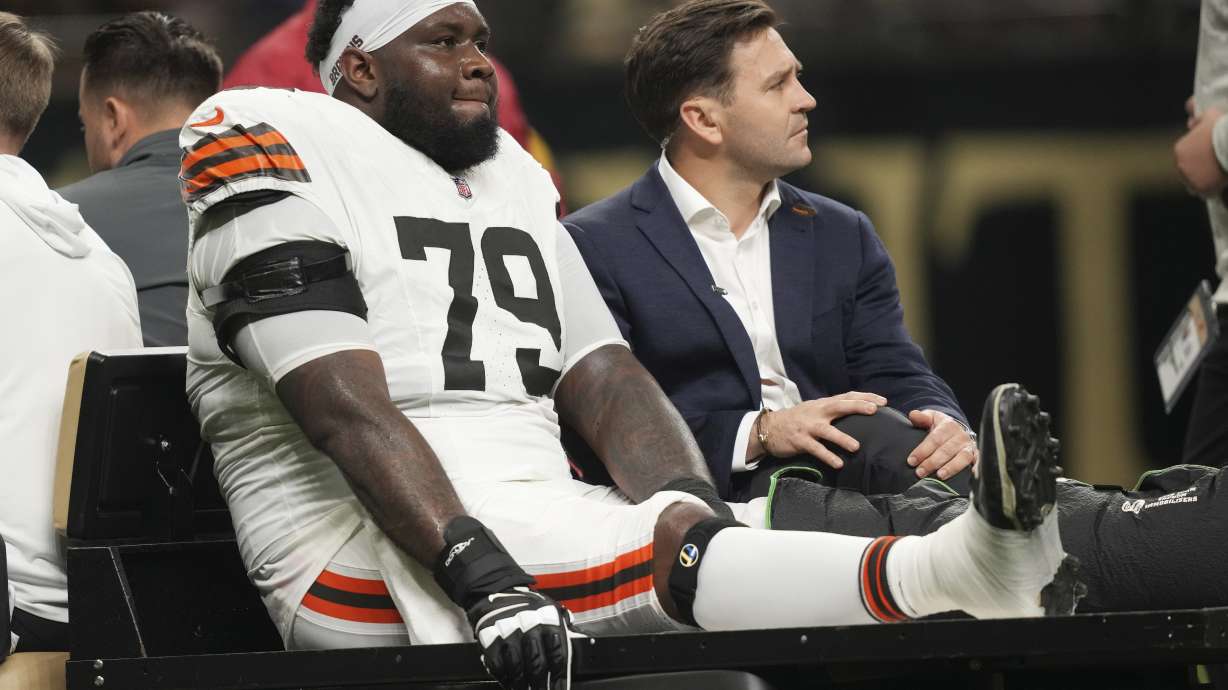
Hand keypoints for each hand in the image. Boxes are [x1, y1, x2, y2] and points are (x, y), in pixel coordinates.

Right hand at [468, 587, 578, 689]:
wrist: (497, 590)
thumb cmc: (528, 607)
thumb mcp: (550, 613)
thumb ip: (562, 634)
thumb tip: (576, 657)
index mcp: (549, 618)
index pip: (559, 656)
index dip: (560, 680)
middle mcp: (530, 624)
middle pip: (538, 666)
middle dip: (541, 686)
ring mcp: (508, 631)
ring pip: (517, 669)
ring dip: (522, 685)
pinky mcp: (490, 638)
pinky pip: (499, 667)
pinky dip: (505, 678)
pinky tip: (510, 681)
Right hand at [759, 392, 885, 467]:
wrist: (769, 428)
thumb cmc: (797, 420)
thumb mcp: (814, 410)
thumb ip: (832, 411)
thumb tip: (857, 413)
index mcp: (822, 404)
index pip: (846, 397)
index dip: (865, 397)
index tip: (883, 401)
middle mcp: (817, 412)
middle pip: (839, 406)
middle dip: (857, 406)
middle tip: (874, 410)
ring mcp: (808, 426)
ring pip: (828, 431)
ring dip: (842, 439)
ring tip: (856, 447)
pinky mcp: (800, 441)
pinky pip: (816, 449)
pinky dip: (827, 456)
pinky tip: (838, 464)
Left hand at [906, 410, 975, 481]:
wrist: (958, 430)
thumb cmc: (941, 426)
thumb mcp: (931, 417)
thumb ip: (921, 417)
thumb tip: (913, 414)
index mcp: (948, 425)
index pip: (934, 439)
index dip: (922, 451)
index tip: (911, 461)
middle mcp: (960, 436)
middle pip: (946, 450)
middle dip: (932, 463)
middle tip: (920, 473)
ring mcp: (969, 446)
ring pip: (962, 457)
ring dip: (951, 467)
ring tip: (940, 476)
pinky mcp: (976, 455)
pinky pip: (977, 462)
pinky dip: (975, 469)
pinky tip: (969, 476)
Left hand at [1174, 105, 1227, 196]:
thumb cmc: (1223, 127)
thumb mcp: (1210, 115)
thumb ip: (1200, 119)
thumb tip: (1192, 116)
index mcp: (1179, 149)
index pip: (1187, 156)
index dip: (1199, 157)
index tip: (1210, 156)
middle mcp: (1180, 165)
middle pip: (1190, 170)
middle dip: (1201, 169)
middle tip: (1216, 166)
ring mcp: (1190, 178)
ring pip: (1196, 183)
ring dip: (1205, 181)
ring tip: (1219, 176)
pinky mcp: (1202, 189)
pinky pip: (1206, 193)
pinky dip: (1212, 191)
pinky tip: (1220, 187)